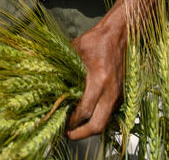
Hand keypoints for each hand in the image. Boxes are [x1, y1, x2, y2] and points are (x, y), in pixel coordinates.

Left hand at [66, 16, 127, 139]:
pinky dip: (98, 118)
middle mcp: (111, 91)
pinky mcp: (121, 94)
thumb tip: (46, 80)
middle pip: (98, 123)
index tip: (61, 121)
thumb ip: (63, 67)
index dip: (72, 119)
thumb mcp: (75, 50)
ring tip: (74, 128)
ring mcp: (118, 94)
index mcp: (99, 79)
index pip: (84, 108)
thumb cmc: (97, 40)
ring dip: (90, 127)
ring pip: (106, 121)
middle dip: (82, 133)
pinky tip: (85, 116)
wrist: (120, 34)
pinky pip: (109, 113)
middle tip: (68, 135)